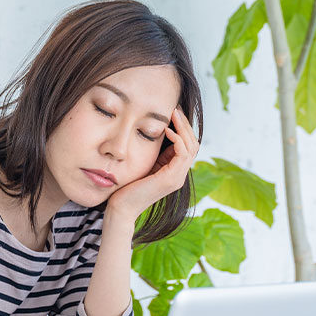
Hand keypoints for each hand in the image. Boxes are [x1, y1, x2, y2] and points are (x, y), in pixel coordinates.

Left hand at [106, 107, 199, 221]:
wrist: (121, 207)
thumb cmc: (127, 186)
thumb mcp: (143, 164)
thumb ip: (153, 152)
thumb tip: (155, 131)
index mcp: (174, 171)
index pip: (188, 146)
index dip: (183, 128)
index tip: (173, 111)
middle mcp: (179, 175)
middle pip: (194, 144)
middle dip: (186, 124)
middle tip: (176, 108)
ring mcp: (177, 178)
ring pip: (191, 147)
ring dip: (183, 128)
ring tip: (174, 114)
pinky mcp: (170, 179)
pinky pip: (182, 154)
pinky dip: (178, 139)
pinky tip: (167, 130)